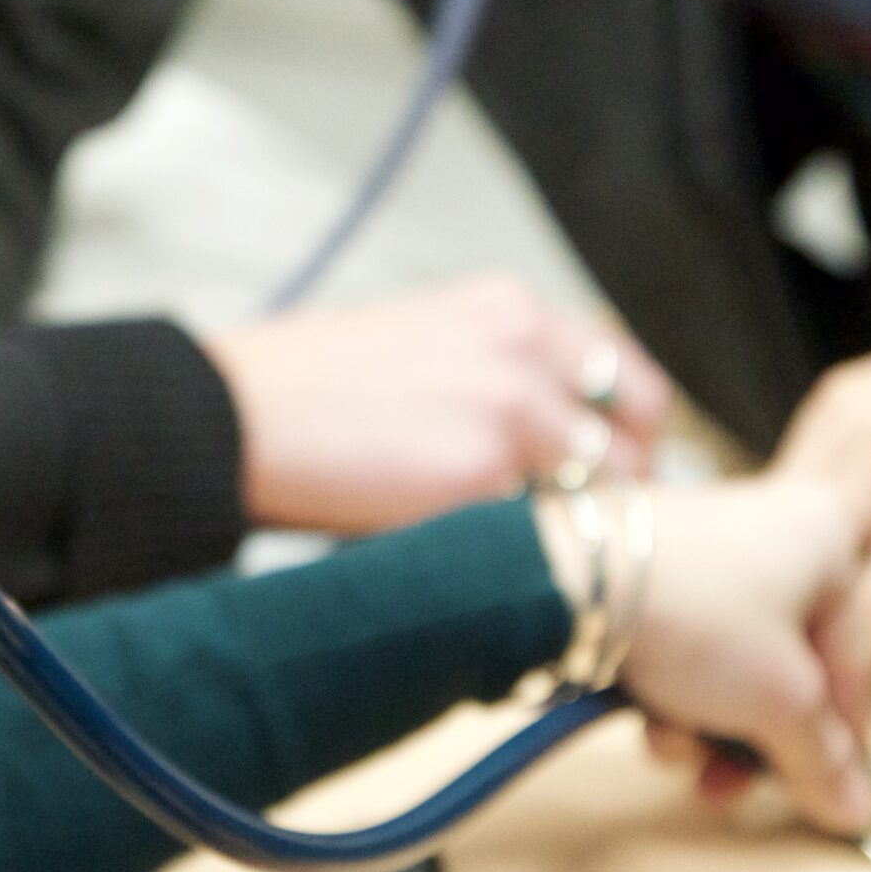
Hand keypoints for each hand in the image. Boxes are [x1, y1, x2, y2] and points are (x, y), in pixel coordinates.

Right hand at [202, 277, 671, 538]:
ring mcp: (509, 412)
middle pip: (639, 421)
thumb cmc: (303, 389)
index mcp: (507, 307)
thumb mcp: (419, 339)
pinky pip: (548, 530)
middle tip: (596, 521)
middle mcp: (524, 347)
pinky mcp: (480, 481)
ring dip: (588, 523)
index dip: (618, 425)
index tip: (602, 466)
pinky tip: (495, 564)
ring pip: (610, 486)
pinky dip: (535, 555)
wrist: (231, 416)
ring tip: (544, 553)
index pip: (619, 365)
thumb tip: (550, 432)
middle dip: (628, 474)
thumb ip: (496, 369)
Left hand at [551, 477, 870, 833]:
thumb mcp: (781, 701)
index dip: (840, 741)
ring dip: (705, 727)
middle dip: (754, 740)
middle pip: (788, 671)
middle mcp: (773, 531)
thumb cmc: (698, 617)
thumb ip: (824, 761)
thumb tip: (854, 809)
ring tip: (674, 746)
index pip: (856, 662)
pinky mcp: (649, 571)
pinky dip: (669, 694)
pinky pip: (683, 649)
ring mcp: (706, 549)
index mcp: (828, 540)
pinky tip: (646, 720)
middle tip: (731, 784)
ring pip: (731, 668)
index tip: (824, 795)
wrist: (570, 580)